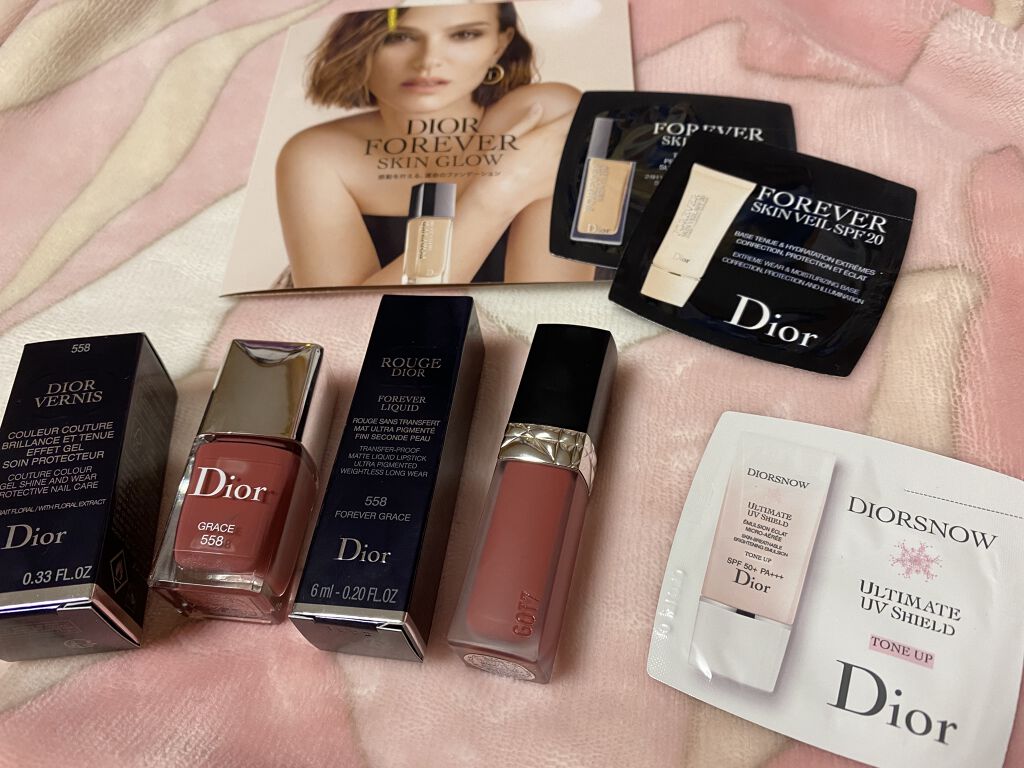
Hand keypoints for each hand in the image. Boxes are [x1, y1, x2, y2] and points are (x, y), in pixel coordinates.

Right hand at [473, 103, 571, 217]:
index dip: (573, 112)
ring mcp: (562, 167)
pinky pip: (569, 167)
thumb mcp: (509, 136)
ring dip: (573, 144)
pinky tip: (553, 162)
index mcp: (548, 135)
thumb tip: (538, 108)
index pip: (572, 117)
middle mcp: (559, 150)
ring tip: (559, 144)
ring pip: (577, 150)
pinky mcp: (560, 181)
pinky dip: (567, 162)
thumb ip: (527, 121)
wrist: (501, 196)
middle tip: (568, 125)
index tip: (571, 111)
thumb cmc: (499, 166)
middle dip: (575, 128)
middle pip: (578, 133)